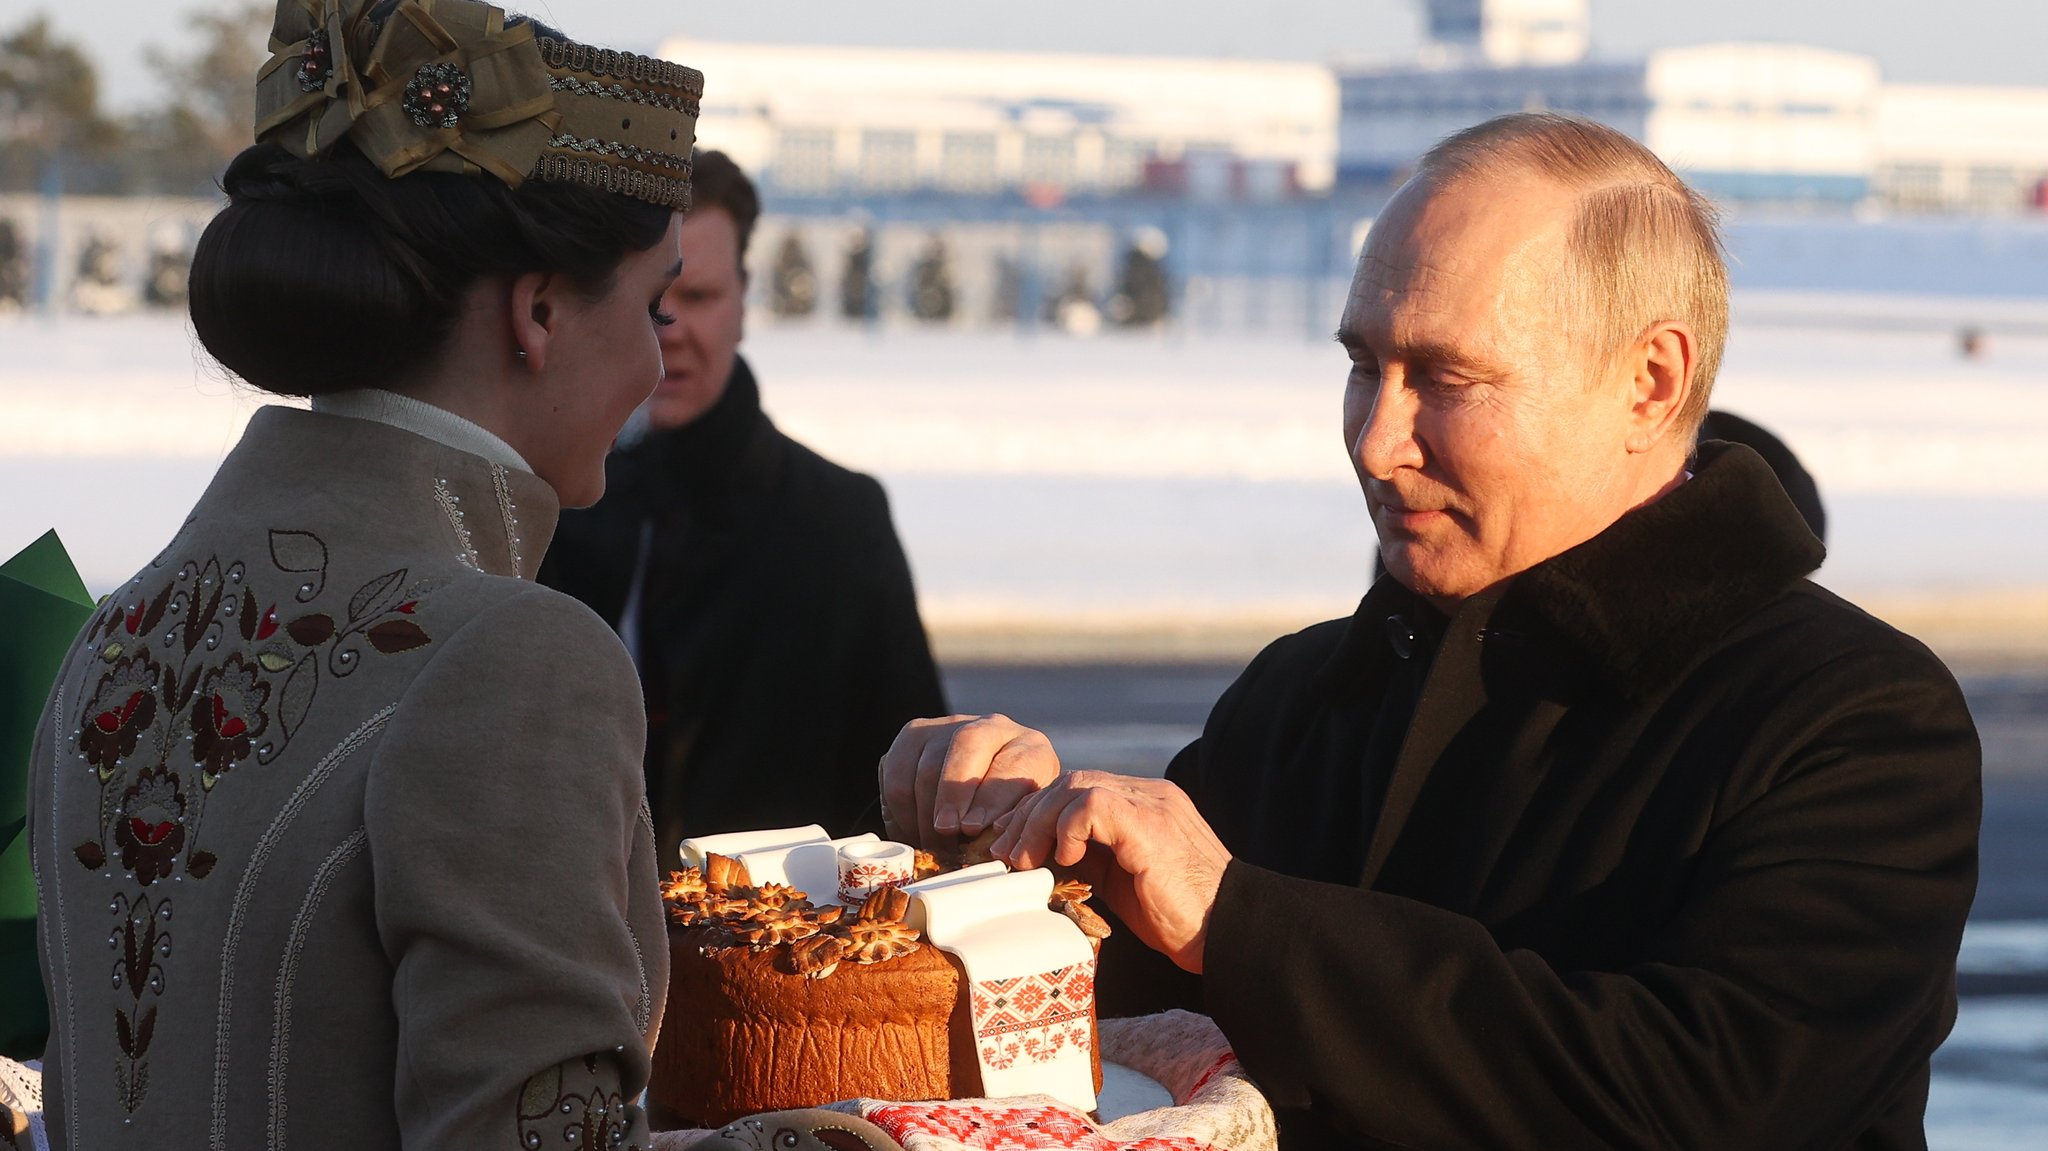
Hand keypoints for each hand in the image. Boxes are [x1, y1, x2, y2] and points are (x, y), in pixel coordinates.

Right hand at [877, 714, 1060, 849]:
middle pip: (966, 745)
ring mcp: (950, 727)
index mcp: (1030, 748)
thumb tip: (991, 849)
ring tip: (930, 842)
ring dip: (924, 810)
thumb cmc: (1008, 817)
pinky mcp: (915, 735)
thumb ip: (1014, 830)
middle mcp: (992, 727)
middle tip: (945, 829)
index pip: (1013, 762)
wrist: (984, 795)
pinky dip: (900, 806)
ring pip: (927, 762)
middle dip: (952, 794)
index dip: (991, 797)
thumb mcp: (1023, 824)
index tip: (973, 828)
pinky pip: (897, 769)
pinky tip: (912, 829)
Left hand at [989, 772, 1229, 973]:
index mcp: (1143, 804)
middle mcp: (1148, 794)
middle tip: (1006, 854)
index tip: (1011, 844)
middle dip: (1028, 815)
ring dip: (1039, 823)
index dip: (1037, 812)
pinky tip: (1067, 858)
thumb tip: (1040, 854)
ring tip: (1025, 860)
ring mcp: (1152, 803)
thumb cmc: (1180, 917)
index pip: (1077, 787)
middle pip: (1070, 781)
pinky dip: (1068, 828)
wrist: (1229, 933)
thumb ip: (1089, 857)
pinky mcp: (1150, 823)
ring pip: (1074, 785)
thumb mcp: (1122, 881)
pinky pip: (1092, 803)